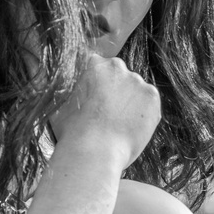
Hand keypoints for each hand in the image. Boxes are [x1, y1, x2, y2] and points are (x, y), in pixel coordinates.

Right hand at [49, 53, 160, 168]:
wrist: (96, 149)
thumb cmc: (73, 131)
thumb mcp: (61, 104)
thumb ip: (71, 92)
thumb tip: (70, 93)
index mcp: (94, 64)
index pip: (99, 66)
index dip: (97, 85)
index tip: (95, 100)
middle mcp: (118, 67)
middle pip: (120, 77)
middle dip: (115, 92)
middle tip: (107, 114)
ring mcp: (137, 81)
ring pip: (136, 91)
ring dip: (130, 104)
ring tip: (119, 125)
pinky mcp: (152, 97)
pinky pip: (149, 104)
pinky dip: (143, 115)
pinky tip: (130, 128)